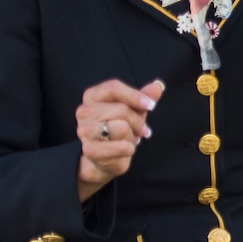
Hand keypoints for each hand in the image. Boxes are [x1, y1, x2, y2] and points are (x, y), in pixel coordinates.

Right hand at [76, 78, 164, 201]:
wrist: (106, 156)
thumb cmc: (119, 127)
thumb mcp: (134, 109)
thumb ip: (145, 96)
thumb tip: (158, 85)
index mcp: (92, 96)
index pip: (113, 88)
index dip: (135, 96)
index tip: (152, 105)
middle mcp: (84, 111)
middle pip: (122, 110)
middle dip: (138, 122)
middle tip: (141, 130)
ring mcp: (84, 131)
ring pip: (122, 128)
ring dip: (132, 136)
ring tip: (128, 139)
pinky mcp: (89, 150)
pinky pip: (122, 147)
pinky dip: (129, 149)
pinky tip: (123, 150)